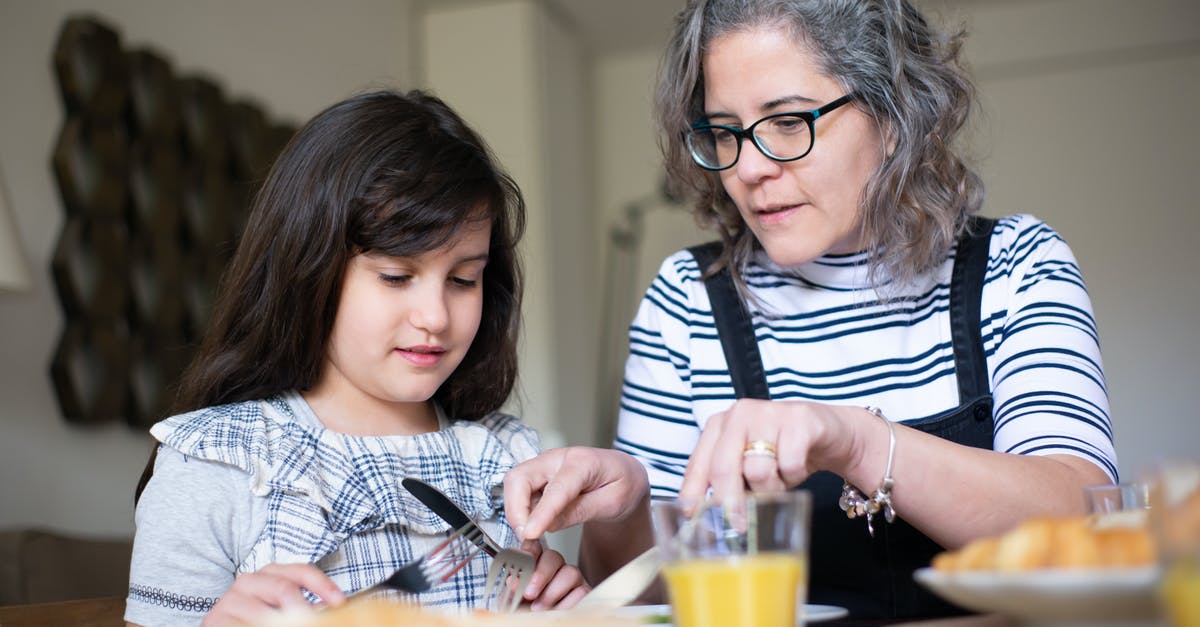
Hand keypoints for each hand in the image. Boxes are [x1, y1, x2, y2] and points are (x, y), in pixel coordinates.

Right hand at [200, 563, 344, 626]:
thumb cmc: (255, 619)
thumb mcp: (281, 609)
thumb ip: (303, 607)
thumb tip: (329, 612)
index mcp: (269, 575)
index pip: (300, 571)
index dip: (322, 584)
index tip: (339, 600)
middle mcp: (248, 581)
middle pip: (284, 589)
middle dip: (303, 608)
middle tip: (313, 620)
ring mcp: (230, 600)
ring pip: (266, 613)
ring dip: (283, 623)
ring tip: (296, 625)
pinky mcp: (216, 620)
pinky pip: (245, 626)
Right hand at [503, 447, 648, 539]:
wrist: (624, 474)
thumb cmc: (623, 485)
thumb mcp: (613, 503)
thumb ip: (580, 512)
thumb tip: (547, 526)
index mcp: (583, 462)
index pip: (557, 488)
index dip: (541, 512)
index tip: (530, 534)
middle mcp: (558, 458)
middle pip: (520, 477)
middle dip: (516, 510)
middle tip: (526, 538)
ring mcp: (545, 465)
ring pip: (515, 484)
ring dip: (516, 512)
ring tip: (531, 536)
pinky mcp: (538, 476)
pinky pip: (519, 492)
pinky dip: (521, 511)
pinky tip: (535, 527)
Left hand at [517, 540, 589, 609]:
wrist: (534, 623)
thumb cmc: (525, 613)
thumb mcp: (513, 601)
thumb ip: (514, 588)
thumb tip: (513, 579)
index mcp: (535, 566)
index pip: (534, 548)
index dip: (529, 550)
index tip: (522, 558)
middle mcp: (555, 570)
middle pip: (553, 557)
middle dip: (541, 573)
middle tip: (529, 592)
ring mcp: (572, 580)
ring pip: (570, 572)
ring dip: (553, 591)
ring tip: (539, 608)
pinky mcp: (584, 593)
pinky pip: (581, 592)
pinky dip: (567, 603)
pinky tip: (555, 612)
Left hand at [679, 399, 860, 503]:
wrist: (827, 431)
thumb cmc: (781, 452)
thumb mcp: (747, 465)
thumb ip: (727, 482)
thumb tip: (704, 517)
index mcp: (719, 425)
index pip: (699, 463)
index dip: (693, 493)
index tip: (692, 516)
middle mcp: (739, 414)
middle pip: (723, 468)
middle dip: (730, 502)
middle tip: (738, 526)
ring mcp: (769, 414)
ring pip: (757, 471)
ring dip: (771, 488)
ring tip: (779, 480)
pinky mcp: (798, 420)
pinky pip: (790, 465)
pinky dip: (795, 476)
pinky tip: (798, 467)